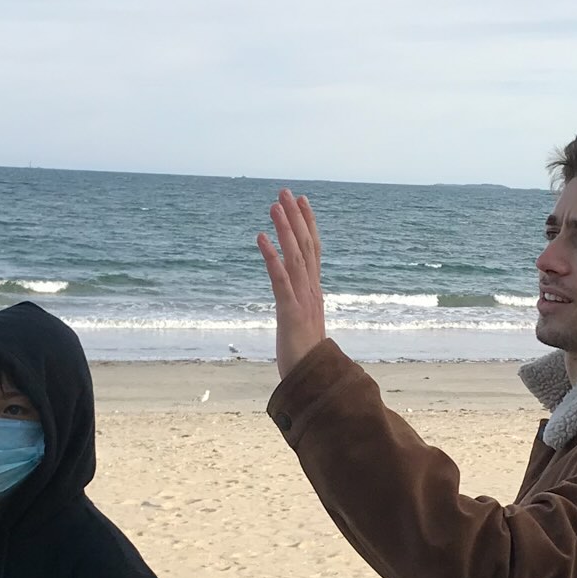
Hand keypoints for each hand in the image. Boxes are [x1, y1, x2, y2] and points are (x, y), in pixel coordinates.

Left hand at [257, 189, 326, 376]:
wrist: (314, 385)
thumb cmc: (307, 360)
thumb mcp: (304, 326)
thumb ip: (303, 308)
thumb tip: (298, 300)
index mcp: (315, 293)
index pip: (314, 251)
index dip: (308, 224)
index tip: (301, 201)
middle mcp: (312, 292)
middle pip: (306, 247)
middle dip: (296, 218)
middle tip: (286, 191)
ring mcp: (303, 301)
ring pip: (295, 257)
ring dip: (285, 230)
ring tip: (274, 205)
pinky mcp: (291, 313)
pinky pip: (281, 280)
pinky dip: (272, 257)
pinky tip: (261, 238)